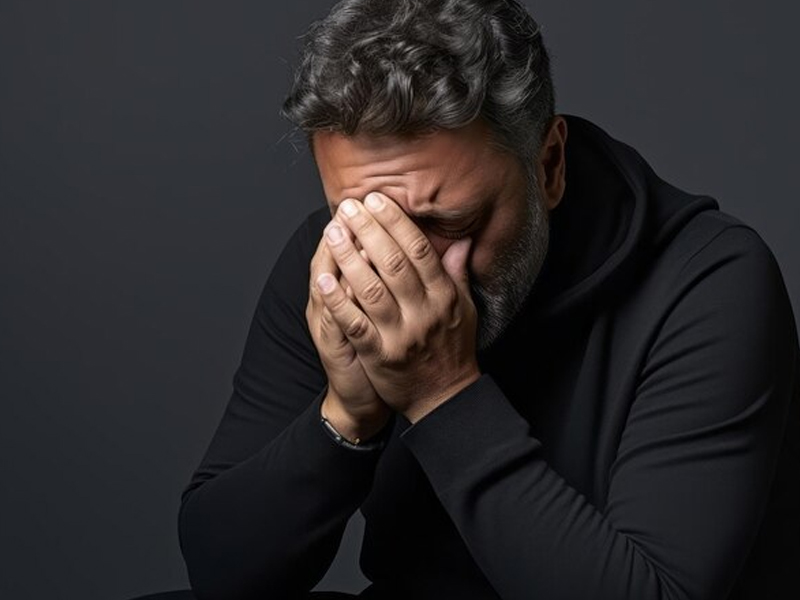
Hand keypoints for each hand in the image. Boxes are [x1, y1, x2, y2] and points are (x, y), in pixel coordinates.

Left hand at [316, 192, 481, 422]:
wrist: (444, 398)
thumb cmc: (453, 349)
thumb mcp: (464, 309)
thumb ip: (457, 273)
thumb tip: (462, 240)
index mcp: (444, 296)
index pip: (419, 250)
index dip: (396, 222)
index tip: (377, 200)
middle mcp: (424, 312)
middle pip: (393, 263)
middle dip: (368, 230)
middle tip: (349, 206)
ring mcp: (401, 335)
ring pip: (371, 289)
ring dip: (349, 258)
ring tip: (333, 232)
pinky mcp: (380, 356)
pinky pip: (356, 325)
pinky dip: (338, 302)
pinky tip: (323, 280)